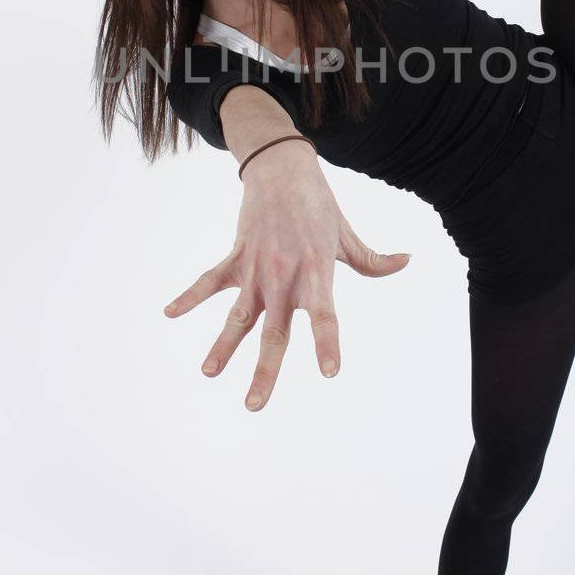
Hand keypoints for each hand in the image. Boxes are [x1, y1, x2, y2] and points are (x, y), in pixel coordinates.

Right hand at [163, 144, 410, 412]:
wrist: (281, 167)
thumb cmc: (318, 203)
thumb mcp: (346, 233)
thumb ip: (371, 259)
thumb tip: (405, 261)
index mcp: (317, 271)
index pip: (325, 315)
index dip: (327, 344)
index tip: (329, 373)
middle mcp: (284, 275)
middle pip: (273, 332)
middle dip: (264, 371)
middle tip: (254, 406)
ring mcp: (256, 268)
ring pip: (237, 316)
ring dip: (222, 346)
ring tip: (208, 373)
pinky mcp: (236, 257)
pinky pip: (209, 281)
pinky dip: (189, 296)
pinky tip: (169, 312)